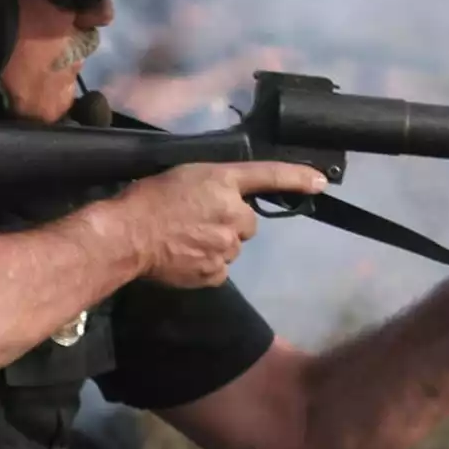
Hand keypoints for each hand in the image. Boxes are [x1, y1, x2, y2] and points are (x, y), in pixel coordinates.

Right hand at [120, 161, 328, 287]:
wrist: (128, 235)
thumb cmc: (148, 199)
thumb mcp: (183, 176)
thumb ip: (214, 186)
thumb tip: (226, 202)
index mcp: (223, 182)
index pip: (269, 176)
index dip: (297, 177)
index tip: (321, 182)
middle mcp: (233, 214)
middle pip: (246, 222)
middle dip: (229, 222)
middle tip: (198, 221)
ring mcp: (226, 247)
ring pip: (232, 247)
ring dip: (216, 244)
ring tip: (185, 241)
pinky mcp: (215, 273)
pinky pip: (220, 270)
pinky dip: (206, 266)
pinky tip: (184, 258)